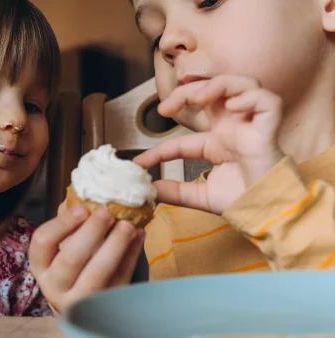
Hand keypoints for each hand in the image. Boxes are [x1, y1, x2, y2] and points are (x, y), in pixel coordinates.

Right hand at [29, 202, 144, 311]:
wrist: (85, 303)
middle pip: (70, 258)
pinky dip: (131, 255)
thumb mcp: (64, 244)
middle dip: (91, 232)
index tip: (82, 208)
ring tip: (128, 225)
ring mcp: (80, 299)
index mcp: (41, 264)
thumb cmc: (74, 262)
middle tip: (108, 212)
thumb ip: (71, 221)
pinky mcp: (106, 304)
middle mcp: (55, 285)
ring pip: (97, 273)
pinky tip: (139, 236)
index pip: (42, 241)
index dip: (62, 223)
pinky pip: (120, 278)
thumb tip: (84, 193)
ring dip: (114, 245)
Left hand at [134, 74, 284, 214]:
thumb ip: (175, 191)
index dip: (159, 148)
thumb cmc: (241, 201)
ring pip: (240, 84)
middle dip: (185, 92)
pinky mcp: (269, 126)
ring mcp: (251, 125)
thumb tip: (149, 190)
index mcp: (218, 142)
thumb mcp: (200, 195)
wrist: (265, 213)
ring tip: (197, 98)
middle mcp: (233, 128)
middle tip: (165, 109)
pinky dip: (249, 96)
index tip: (140, 163)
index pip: (183, 137)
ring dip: (216, 84)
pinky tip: (231, 106)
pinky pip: (266, 99)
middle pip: (211, 92)